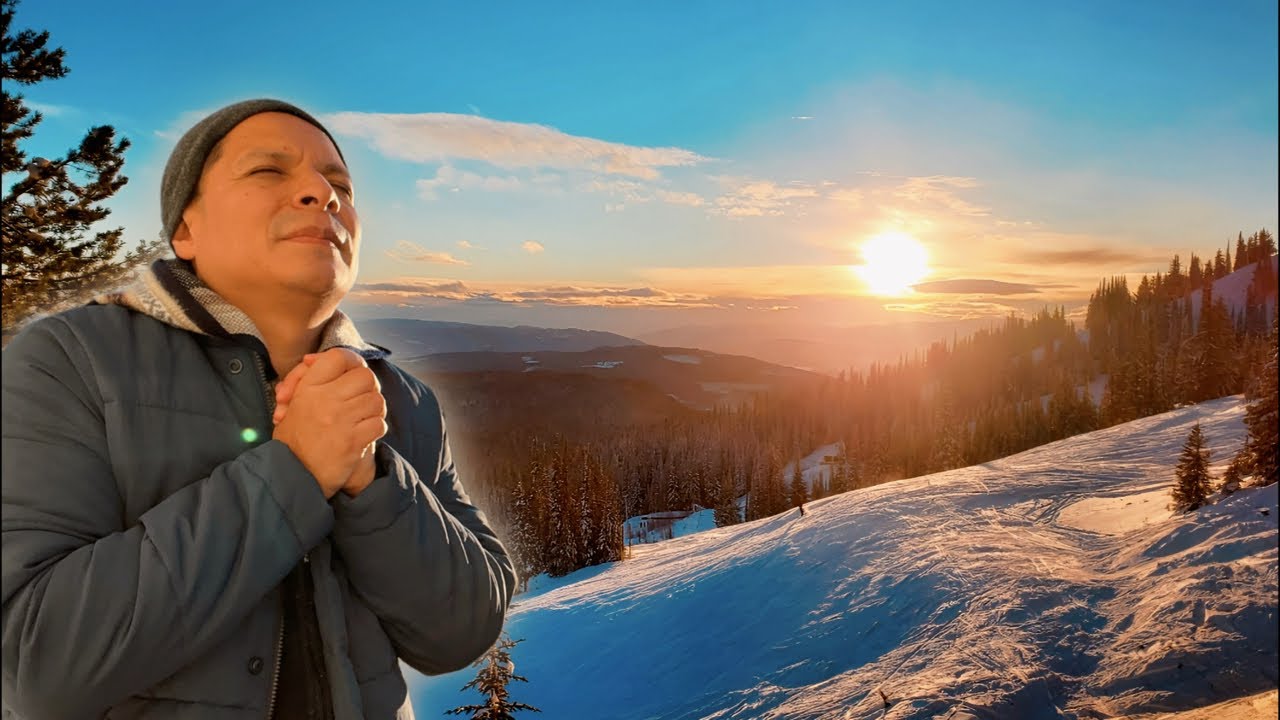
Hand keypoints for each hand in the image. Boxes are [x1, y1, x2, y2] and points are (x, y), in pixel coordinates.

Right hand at [271, 349, 386, 497]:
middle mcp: (325, 400)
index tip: (349, 373)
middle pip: (365, 376)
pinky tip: (365, 433)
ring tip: (363, 417)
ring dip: (374, 409)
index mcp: (308, 388)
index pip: (339, 357)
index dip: (351, 362)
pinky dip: (376, 428)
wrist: (292, 476)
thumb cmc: (293, 440)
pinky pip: (379, 424)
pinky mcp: (353, 441)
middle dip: (367, 387)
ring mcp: (341, 420)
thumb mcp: (291, 404)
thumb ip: (303, 380)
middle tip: (361, 398)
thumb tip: (312, 359)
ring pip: (376, 400)